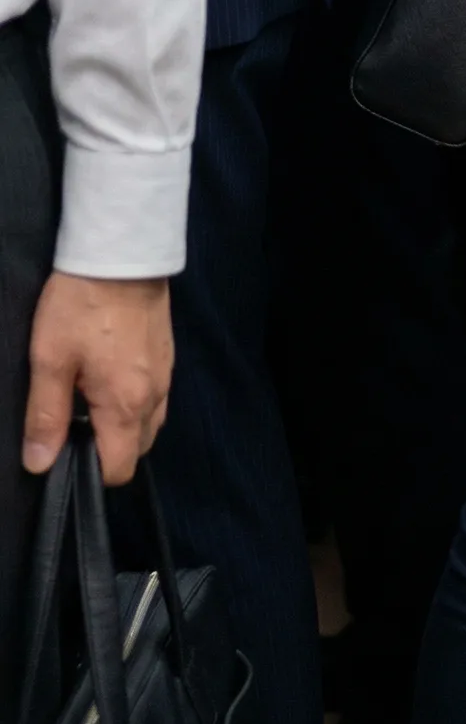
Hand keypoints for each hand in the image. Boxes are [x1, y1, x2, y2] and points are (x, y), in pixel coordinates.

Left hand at [24, 273, 172, 486]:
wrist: (121, 251)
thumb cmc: (81, 306)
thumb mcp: (50, 359)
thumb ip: (46, 415)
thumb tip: (39, 464)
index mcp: (126, 404)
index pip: (118, 469)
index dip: (90, 472)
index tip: (66, 451)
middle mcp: (155, 396)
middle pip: (138, 449)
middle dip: (109, 449)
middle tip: (75, 422)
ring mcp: (167, 373)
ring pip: (150, 422)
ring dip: (124, 425)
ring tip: (91, 398)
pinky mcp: (168, 353)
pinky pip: (156, 395)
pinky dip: (135, 401)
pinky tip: (110, 375)